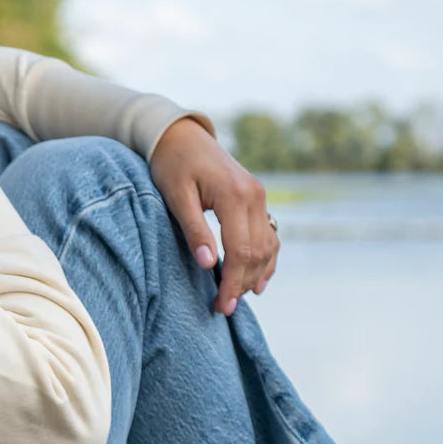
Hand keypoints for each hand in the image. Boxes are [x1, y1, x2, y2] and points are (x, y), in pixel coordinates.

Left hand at [149, 117, 278, 315]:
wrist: (181, 135)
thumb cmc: (172, 164)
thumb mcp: (176, 196)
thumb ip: (194, 230)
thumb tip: (208, 265)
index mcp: (235, 195)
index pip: (240, 250)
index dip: (232, 282)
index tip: (220, 305)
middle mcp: (255, 195)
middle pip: (257, 252)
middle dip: (242, 283)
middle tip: (223, 307)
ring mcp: (259, 196)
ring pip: (268, 246)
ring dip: (255, 274)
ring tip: (236, 297)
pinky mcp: (257, 198)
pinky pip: (270, 235)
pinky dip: (266, 259)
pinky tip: (257, 281)